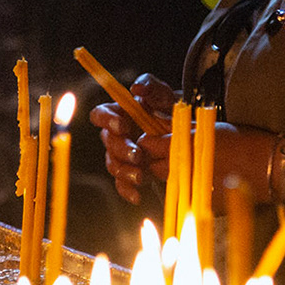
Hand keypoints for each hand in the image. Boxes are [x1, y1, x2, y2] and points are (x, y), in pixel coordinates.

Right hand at [89, 73, 176, 202]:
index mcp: (118, 114)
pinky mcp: (129, 174)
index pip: (100, 115)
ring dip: (126, 172)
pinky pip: (122, 184)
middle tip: (138, 155)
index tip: (123, 126)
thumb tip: (137, 88)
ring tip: (142, 177)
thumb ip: (152, 87)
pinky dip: (128, 191)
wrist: (184, 133)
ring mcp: (121, 156)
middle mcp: (115, 135)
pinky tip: (138, 197)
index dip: (108, 121)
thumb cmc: (169, 110)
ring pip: (114, 165)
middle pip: (108, 143)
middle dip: (122, 150)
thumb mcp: (165, 96)